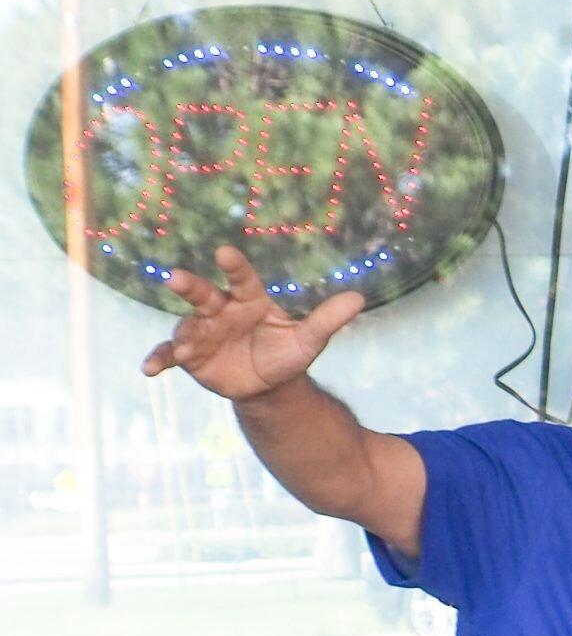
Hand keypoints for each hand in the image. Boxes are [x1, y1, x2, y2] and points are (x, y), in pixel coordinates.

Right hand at [140, 245, 362, 400]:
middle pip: (204, 294)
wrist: (267, 384)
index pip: (243, 279)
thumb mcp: (308, 340)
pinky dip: (158, 359)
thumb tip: (358, 299)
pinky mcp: (189, 354)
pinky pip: (170, 354)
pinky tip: (148, 369)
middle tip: (176, 277)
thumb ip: (328, 320)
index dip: (234, 266)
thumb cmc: (286, 353)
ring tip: (184, 344)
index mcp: (250, 300)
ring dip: (182, 334)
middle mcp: (221, 310)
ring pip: (186, 325)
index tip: (224, 252)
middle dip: (190, 286)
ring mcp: (202, 331)